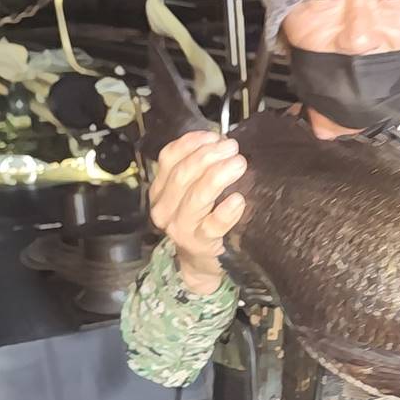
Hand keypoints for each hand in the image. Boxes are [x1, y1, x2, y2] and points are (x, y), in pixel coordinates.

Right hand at [148, 127, 248, 290]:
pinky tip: (238, 200)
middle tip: (233, 149)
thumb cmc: (200, 219)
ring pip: (197, 197)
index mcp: (160, 189)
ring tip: (239, 164)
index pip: (168, 157)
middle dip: (209, 156)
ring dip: (219, 176)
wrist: (199, 262)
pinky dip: (226, 212)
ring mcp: (180, 228)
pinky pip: (212, 225)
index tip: (215, 136)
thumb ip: (197, 167)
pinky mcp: (200, 245)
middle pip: (183, 174)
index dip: (192, 143)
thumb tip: (222, 140)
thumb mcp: (190, 191)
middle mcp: (164, 209)